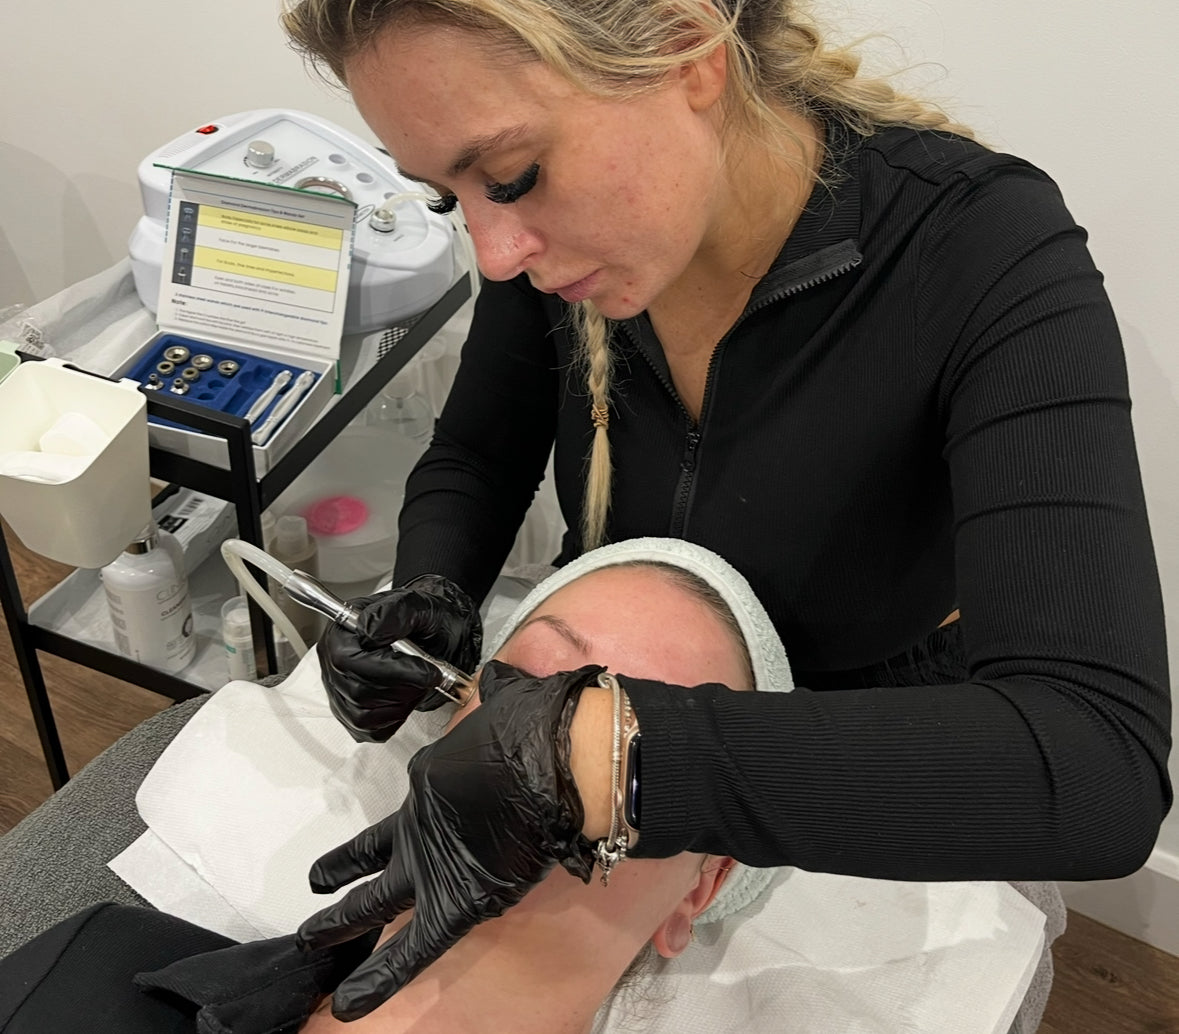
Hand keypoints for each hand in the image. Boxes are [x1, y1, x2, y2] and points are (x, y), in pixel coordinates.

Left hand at [296, 660, 600, 1019]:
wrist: (557, 752)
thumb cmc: (540, 723)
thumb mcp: (509, 698)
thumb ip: (499, 694)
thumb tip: (504, 679)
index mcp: (434, 779)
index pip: (416, 806)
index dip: (406, 821)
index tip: (400, 830)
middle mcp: (424, 821)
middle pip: (374, 856)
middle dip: (341, 872)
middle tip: (316, 885)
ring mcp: (433, 862)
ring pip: (376, 904)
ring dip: (339, 923)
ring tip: (309, 942)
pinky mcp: (455, 901)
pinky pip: (412, 951)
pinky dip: (379, 979)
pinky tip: (349, 1004)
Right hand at [317, 574, 481, 741]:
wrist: (434, 633)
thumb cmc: (423, 619)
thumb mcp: (416, 606)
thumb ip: (393, 613)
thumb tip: (369, 631)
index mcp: (341, 632)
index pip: (350, 661)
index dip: (392, 671)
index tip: (426, 670)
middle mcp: (334, 661)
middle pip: (357, 692)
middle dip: (402, 688)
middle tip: (430, 676)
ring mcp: (339, 689)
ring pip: (362, 715)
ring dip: (401, 704)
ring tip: (419, 684)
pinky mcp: (351, 712)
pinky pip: (367, 730)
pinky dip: (394, 719)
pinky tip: (407, 698)